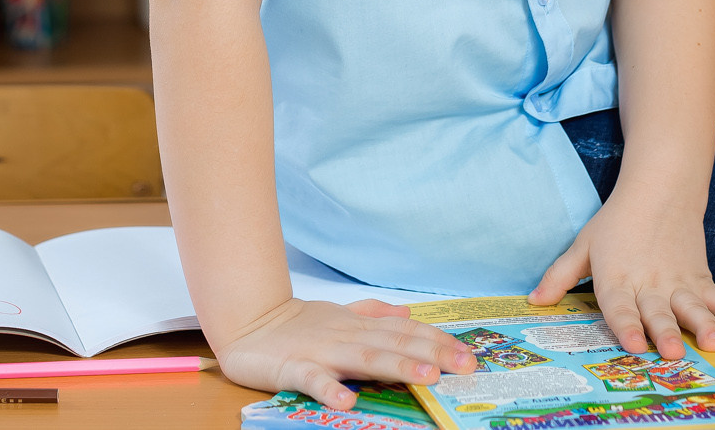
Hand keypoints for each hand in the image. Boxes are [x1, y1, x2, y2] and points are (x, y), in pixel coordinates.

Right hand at [214, 296, 476, 411]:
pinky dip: (328, 389)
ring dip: (396, 367)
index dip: (436, 341)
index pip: (404, 331)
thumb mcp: (340, 315)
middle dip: (431, 354)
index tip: (468, 353)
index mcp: (358, 326)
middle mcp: (345, 336)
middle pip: (393, 344)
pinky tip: (346, 402)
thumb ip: (373, 313)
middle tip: (464, 366)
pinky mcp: (291, 368)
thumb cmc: (297, 324)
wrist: (247, 321)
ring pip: (363, 358)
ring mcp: (319, 351)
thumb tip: (408, 312)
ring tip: (427, 377)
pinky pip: (311, 380)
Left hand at [528, 194, 714, 361]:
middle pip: (659, 312)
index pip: (620, 305)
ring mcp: (680, 282)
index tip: (632, 344)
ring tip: (714, 346)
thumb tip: (533, 302)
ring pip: (695, 308)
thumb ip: (560, 276)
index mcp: (618, 277)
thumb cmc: (617, 222)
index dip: (627, 325)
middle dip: (667, 333)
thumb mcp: (583, 245)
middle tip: (673, 352)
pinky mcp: (703, 279)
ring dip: (705, 326)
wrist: (660, 188)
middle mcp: (650, 283)